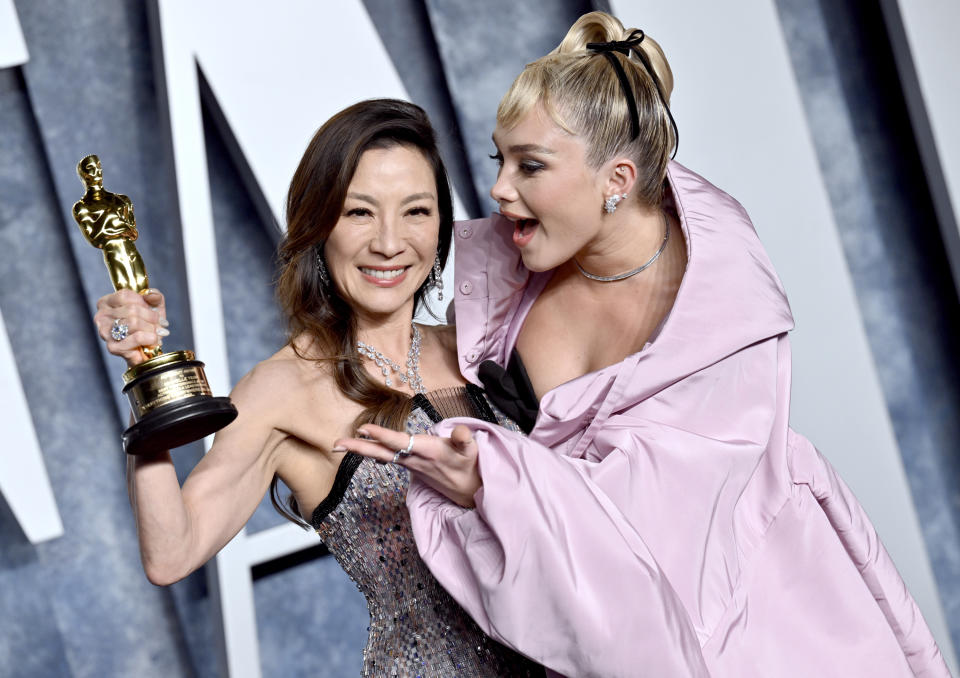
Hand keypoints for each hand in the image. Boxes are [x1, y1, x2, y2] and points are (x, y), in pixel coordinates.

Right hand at [94, 288, 168, 366]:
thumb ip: (154, 296)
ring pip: (133, 323)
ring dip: (152, 329)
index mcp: (107, 302)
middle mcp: (102, 316)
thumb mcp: (154, 306)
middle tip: (161, 324)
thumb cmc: (147, 325)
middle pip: (131, 310)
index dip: (143, 303)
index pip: (125, 295)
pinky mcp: (113, 347)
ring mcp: (105, 332)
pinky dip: (149, 339)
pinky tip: (154, 341)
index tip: (154, 311)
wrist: (146, 350)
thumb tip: (150, 295)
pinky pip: (136, 338)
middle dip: (152, 318)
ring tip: (158, 333)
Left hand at [335, 424, 480, 507]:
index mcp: (427, 451)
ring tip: (343, 444)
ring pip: (383, 455)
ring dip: (363, 449)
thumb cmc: (471, 466)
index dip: (382, 435)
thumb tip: (460, 430)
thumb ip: (464, 439)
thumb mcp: (472, 450)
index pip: (400, 442)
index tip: (362, 429)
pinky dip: (375, 452)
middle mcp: (415, 460)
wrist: (471, 491)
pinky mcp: (412, 467)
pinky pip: (389, 458)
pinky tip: (365, 449)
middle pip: (382, 453)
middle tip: (335, 444)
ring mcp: (411, 465)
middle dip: (359, 448)